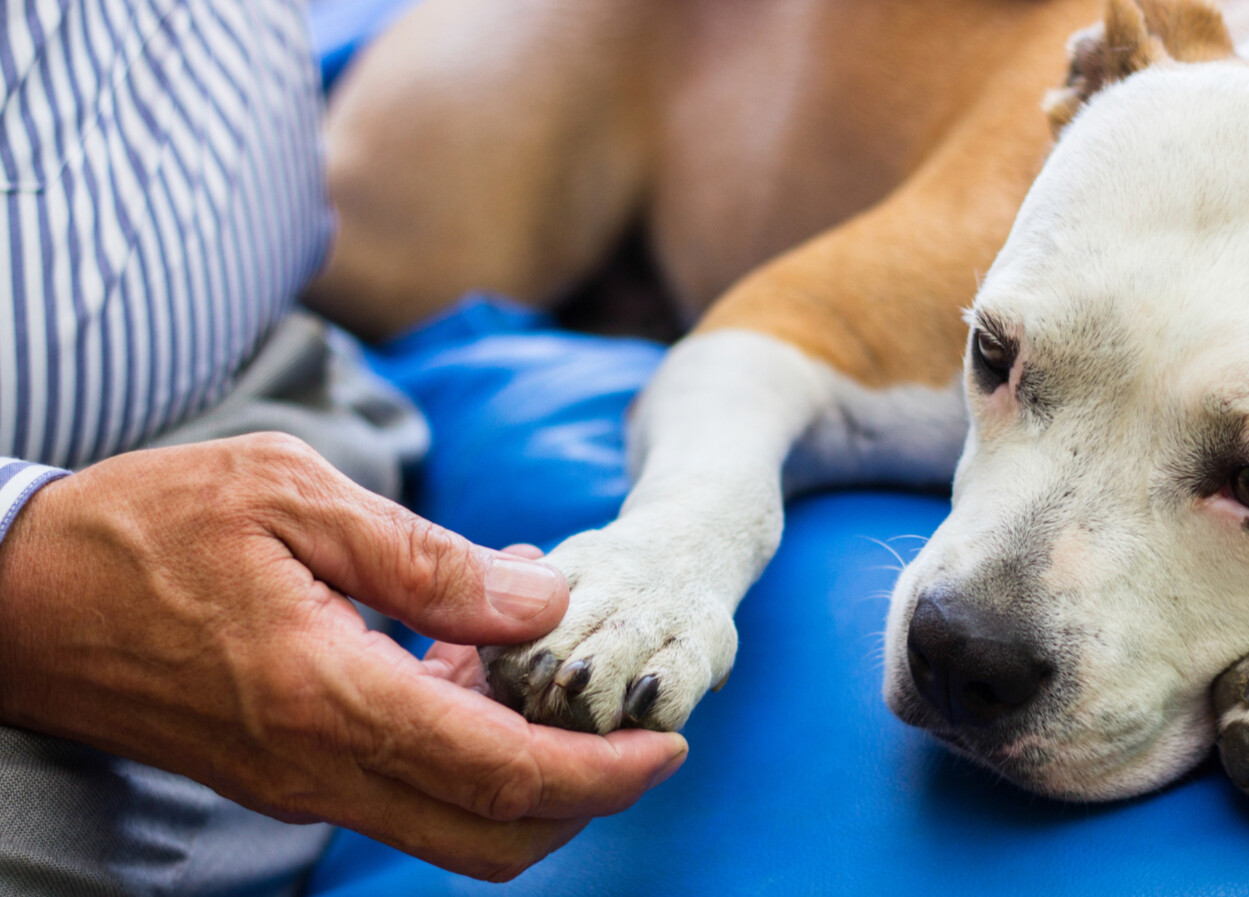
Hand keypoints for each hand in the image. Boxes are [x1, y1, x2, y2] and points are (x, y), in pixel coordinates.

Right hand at [0, 434, 687, 880]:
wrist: (16, 598)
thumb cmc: (147, 527)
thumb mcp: (293, 497)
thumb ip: (428, 558)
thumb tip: (544, 595)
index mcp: (329, 697)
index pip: (501, 773)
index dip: (601, 773)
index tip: (666, 744)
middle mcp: (317, 767)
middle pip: (489, 835)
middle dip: (584, 799)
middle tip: (633, 728)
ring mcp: (296, 783)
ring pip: (447, 824)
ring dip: (523, 773)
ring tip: (543, 667)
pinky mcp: (282, 774)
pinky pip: (398, 789)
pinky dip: (460, 750)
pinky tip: (467, 658)